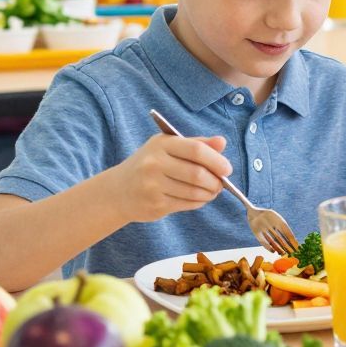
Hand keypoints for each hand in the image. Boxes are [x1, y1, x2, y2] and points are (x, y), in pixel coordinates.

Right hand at [111, 133, 231, 221]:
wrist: (118, 190)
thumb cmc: (149, 164)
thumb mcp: (168, 147)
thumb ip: (196, 144)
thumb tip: (222, 142)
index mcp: (161, 144)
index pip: (196, 150)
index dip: (216, 161)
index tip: (227, 169)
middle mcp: (154, 164)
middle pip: (197, 174)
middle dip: (215, 181)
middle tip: (221, 184)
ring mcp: (152, 186)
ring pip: (194, 192)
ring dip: (209, 194)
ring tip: (212, 191)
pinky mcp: (155, 205)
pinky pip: (187, 204)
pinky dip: (199, 202)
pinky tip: (199, 198)